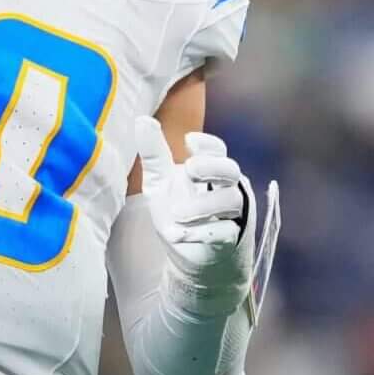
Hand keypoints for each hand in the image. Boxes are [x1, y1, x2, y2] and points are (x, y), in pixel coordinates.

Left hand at [133, 120, 253, 305]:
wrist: (187, 255)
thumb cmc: (177, 212)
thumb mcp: (160, 183)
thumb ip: (155, 153)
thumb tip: (142, 119)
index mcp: (210, 170)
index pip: (218, 149)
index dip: (208, 143)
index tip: (189, 141)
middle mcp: (226, 188)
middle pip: (231, 169)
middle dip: (213, 166)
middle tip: (190, 169)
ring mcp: (231, 214)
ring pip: (231, 200)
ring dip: (203, 204)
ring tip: (177, 213)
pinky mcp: (230, 240)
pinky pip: (226, 232)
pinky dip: (203, 232)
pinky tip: (180, 234)